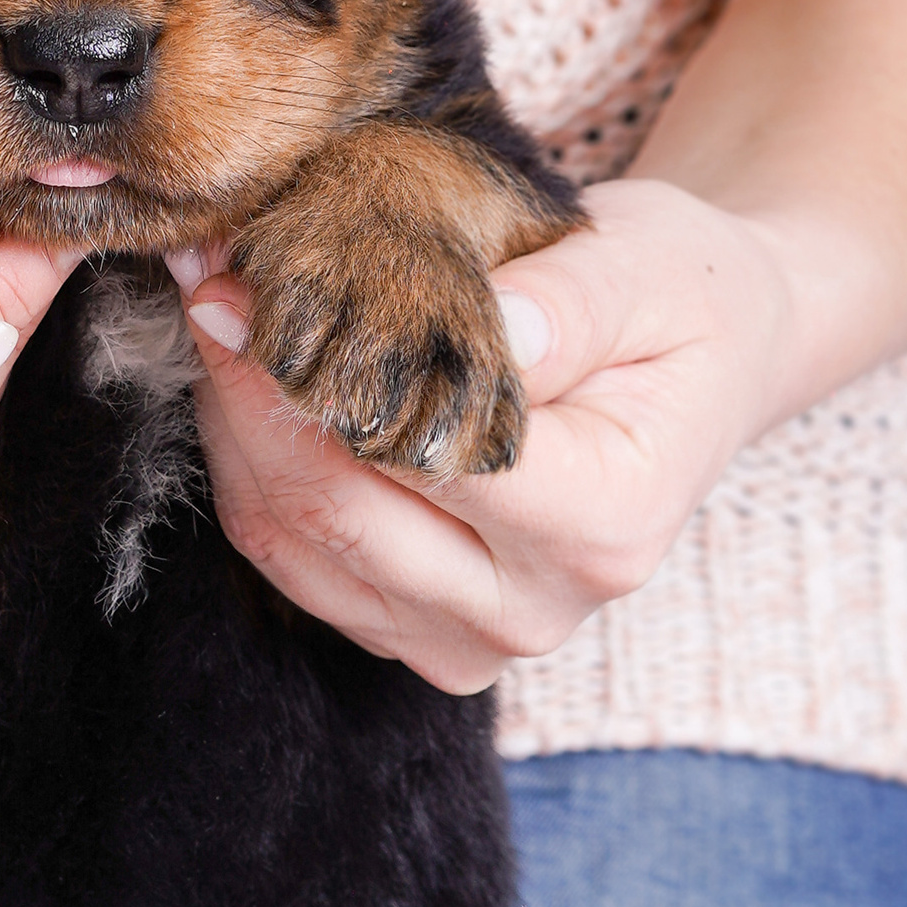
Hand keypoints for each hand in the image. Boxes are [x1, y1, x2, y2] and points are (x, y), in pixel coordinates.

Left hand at [172, 180, 810, 694]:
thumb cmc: (681, 304)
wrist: (707, 363)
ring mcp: (471, 636)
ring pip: (296, 545)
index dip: (314, 374)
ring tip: (210, 314)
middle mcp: (534, 607)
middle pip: (341, 513)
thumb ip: (569, 302)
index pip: (426, 460)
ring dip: (233, 429)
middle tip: (200, 279)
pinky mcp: (416, 631)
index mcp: (604, 525)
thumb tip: (486, 326)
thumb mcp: (652, 270)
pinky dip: (248, 470)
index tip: (239, 281)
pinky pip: (293, 562)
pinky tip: (237, 381)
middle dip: (248, 391)